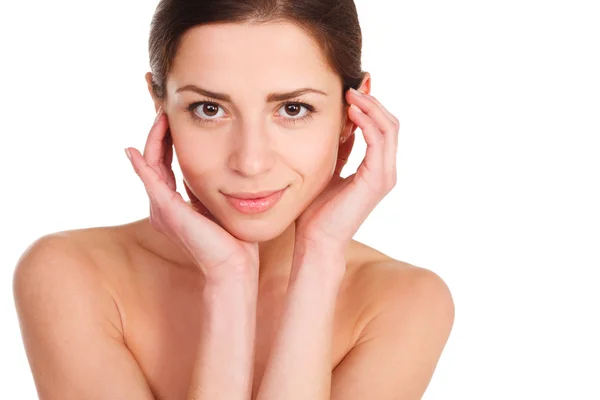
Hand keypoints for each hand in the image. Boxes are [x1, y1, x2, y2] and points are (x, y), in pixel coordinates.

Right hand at [125, 108, 258, 280]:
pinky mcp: (166, 211)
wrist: (234, 264)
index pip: (164, 161)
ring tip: (159, 114)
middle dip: (156, 130)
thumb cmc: (230, 237)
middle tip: (159, 102)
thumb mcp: (215, 203)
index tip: (171, 113)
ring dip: (153, 138)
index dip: (166, 137)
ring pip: (150, 165)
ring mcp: (161, 208)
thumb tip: (209, 166)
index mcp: (173, 202)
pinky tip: (133, 149)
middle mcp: (162, 205)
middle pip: (153, 158)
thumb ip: (204, 187)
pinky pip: (149, 182)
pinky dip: (141, 165)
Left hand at [295, 88, 398, 257]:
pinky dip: (368, 122)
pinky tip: (351, 111)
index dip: (369, 106)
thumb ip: (341, 147)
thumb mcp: (329, 167)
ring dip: (371, 107)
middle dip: (372, 101)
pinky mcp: (377, 180)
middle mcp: (385, 170)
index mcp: (375, 168)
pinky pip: (379, 141)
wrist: (316, 239)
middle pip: (390, 123)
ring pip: (390, 128)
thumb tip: (342, 121)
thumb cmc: (318, 209)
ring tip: (351, 94)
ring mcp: (384, 175)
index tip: (350, 90)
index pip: (381, 127)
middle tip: (352, 86)